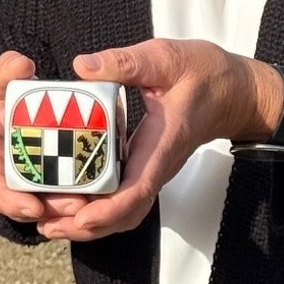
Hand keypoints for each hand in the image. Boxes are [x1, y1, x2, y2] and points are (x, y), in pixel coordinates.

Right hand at [0, 51, 83, 225]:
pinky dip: (63, 206)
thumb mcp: (1, 81)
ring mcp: (7, 188)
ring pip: (32, 207)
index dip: (7, 198)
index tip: (33, 206)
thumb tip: (21, 63)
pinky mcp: (28, 192)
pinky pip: (45, 205)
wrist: (17, 108)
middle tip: (73, 206)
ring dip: (57, 210)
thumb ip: (5, 70)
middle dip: (43, 208)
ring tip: (84, 204)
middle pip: (13, 202)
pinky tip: (86, 203)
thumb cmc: (3, 96)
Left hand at [28, 39, 283, 242]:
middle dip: (88, 225)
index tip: (82, 218)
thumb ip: (126, 62)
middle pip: (126, 213)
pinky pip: (123, 196)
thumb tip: (83, 66)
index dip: (109, 209)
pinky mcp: (146, 165)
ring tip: (50, 222)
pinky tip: (69, 201)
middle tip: (48, 224)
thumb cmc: (205, 74)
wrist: (235, 90)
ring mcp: (152, 168)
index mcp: (162, 143)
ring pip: (124, 210)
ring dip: (90, 222)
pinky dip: (97, 207)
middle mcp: (156, 164)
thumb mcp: (165, 58)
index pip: (138, 188)